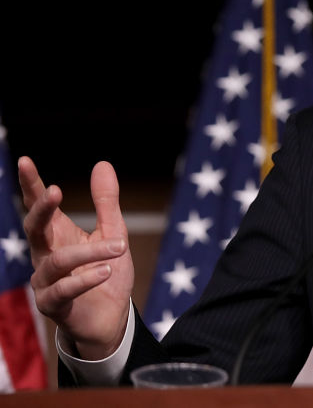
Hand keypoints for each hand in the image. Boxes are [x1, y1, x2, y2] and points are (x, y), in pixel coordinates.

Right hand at [19, 157, 134, 359]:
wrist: (110, 317)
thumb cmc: (106, 272)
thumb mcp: (113, 232)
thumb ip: (106, 202)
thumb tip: (102, 164)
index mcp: (57, 235)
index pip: (40, 207)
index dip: (31, 185)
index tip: (25, 161)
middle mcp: (45, 255)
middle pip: (34, 228)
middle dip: (41, 208)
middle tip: (55, 190)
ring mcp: (46, 281)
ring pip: (58, 261)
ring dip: (90, 252)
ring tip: (120, 246)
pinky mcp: (54, 305)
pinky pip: (64, 290)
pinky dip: (86, 279)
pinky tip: (105, 271)